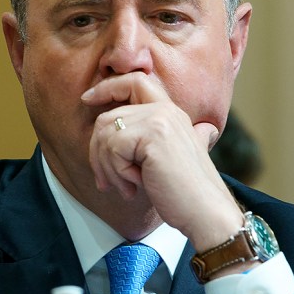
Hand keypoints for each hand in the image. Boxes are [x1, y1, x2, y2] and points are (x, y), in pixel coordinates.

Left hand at [81, 72, 244, 250]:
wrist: (206, 212)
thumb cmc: (183, 193)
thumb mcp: (163, 158)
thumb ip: (146, 139)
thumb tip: (110, 129)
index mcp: (169, 112)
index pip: (133, 81)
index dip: (107, 87)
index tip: (87, 99)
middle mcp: (165, 110)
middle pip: (108, 117)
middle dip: (97, 153)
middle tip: (105, 182)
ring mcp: (160, 120)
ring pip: (105, 134)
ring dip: (107, 168)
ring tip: (126, 187)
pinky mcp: (154, 135)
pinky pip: (113, 148)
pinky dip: (117, 173)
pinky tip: (135, 186)